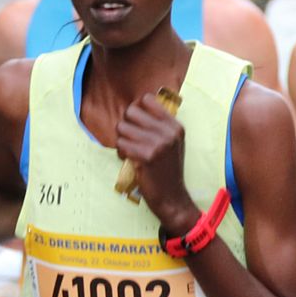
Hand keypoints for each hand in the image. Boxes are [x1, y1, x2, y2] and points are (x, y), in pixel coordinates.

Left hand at [116, 94, 196, 231]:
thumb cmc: (167, 169)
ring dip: (122, 140)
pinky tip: (130, 159)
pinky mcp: (146, 157)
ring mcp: (158, 144)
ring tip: (131, 150)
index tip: (136, 122)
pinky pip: (120, 144)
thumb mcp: (172, 142)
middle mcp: (168, 132)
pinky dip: (121, 152)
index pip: (147, 99)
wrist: (172, 197)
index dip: (136, 109)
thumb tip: (136, 104)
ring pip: (122, 128)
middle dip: (126, 125)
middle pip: (130, 112)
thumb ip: (159, 124)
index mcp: (175, 126)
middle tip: (130, 138)